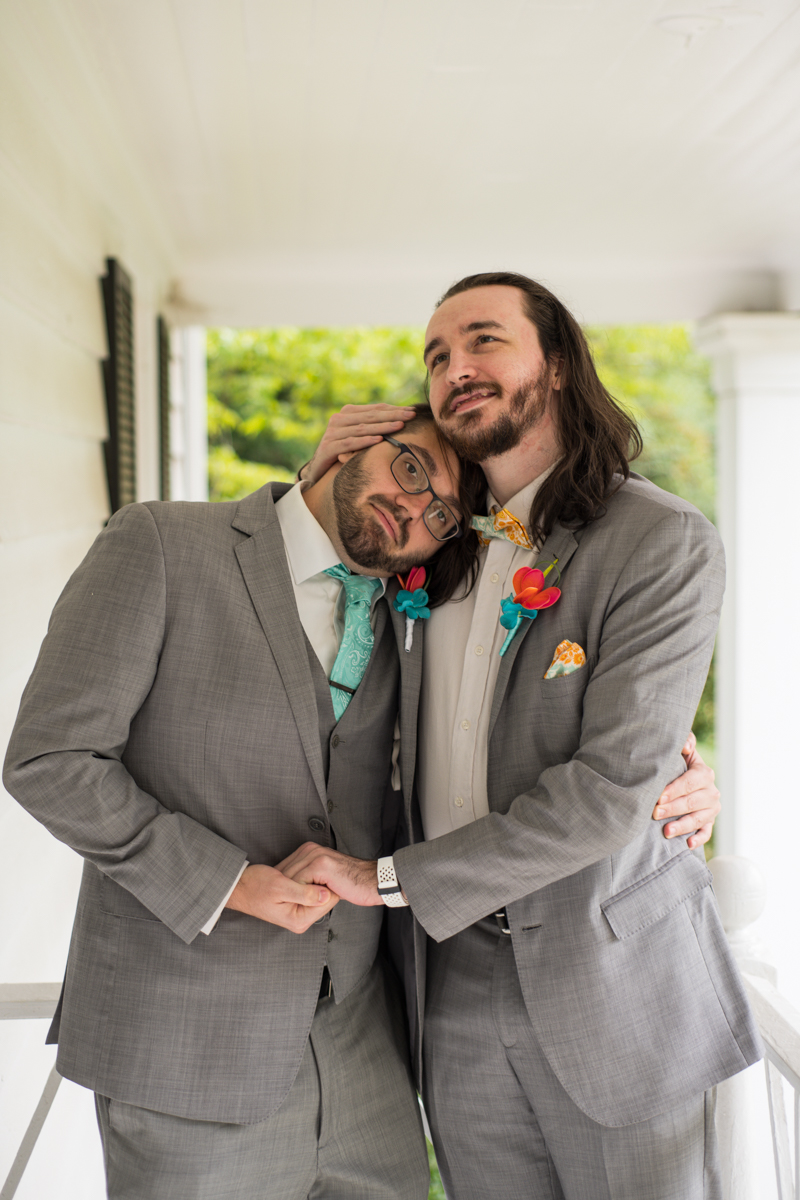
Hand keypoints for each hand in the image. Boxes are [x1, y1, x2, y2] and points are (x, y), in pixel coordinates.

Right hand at [225, 863, 338, 932]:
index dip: (324, 882)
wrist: (239, 886)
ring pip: (319, 891)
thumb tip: (327, 894)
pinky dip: (306, 879)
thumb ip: (305, 893)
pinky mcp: (297, 903)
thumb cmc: (255, 886)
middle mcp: (302, 919)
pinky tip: (294, 875)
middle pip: (326, 897)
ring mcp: (300, 911)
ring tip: (294, 875)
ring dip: (311, 879)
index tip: (310, 874)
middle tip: (299, 874)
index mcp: (300, 919)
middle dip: (317, 881)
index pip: (329, 900)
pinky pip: (311, 889)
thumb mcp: (280, 887)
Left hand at [277, 842, 383, 906]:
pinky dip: (297, 896)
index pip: (285, 867)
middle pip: (283, 872)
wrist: (373, 882)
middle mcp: (311, 849)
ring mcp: (315, 855)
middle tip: (282, 906)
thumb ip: (312, 881)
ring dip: (288, 894)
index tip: (281, 899)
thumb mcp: (326, 879)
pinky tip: (300, 905)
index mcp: (310, 850)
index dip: (282, 885)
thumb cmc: (353, 884)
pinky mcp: (320, 864)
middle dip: (282, 890)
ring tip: (289, 907)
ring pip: (288, 878)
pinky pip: (299, 883)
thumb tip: (296, 892)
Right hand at [299, 404, 416, 483]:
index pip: (374, 409)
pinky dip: (364, 441)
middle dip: (392, 415)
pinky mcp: (328, 447)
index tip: (412, 411)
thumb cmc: (344, 453)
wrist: (319, 470)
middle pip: (370, 416)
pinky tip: (379, 440)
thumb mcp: (359, 438)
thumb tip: (402, 421)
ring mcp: (332, 433)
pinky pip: (349, 443)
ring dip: (382, 427)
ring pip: (362, 428)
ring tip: (400, 426)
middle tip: (411, 415)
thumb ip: (373, 428)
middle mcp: (339, 419)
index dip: (394, 409)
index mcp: (347, 413)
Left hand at [652, 733, 719, 848]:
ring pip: (698, 819)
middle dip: (673, 808)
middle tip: (655, 813)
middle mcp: (711, 792)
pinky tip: (688, 844)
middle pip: (692, 802)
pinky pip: (706, 832)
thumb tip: (686, 747)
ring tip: (666, 832)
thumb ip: (684, 741)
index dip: (675, 789)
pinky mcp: (709, 822)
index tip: (659, 796)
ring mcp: (711, 809)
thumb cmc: (676, 762)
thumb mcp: (681, 750)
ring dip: (683, 826)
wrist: (681, 776)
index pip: (691, 782)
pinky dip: (699, 839)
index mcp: (704, 773)